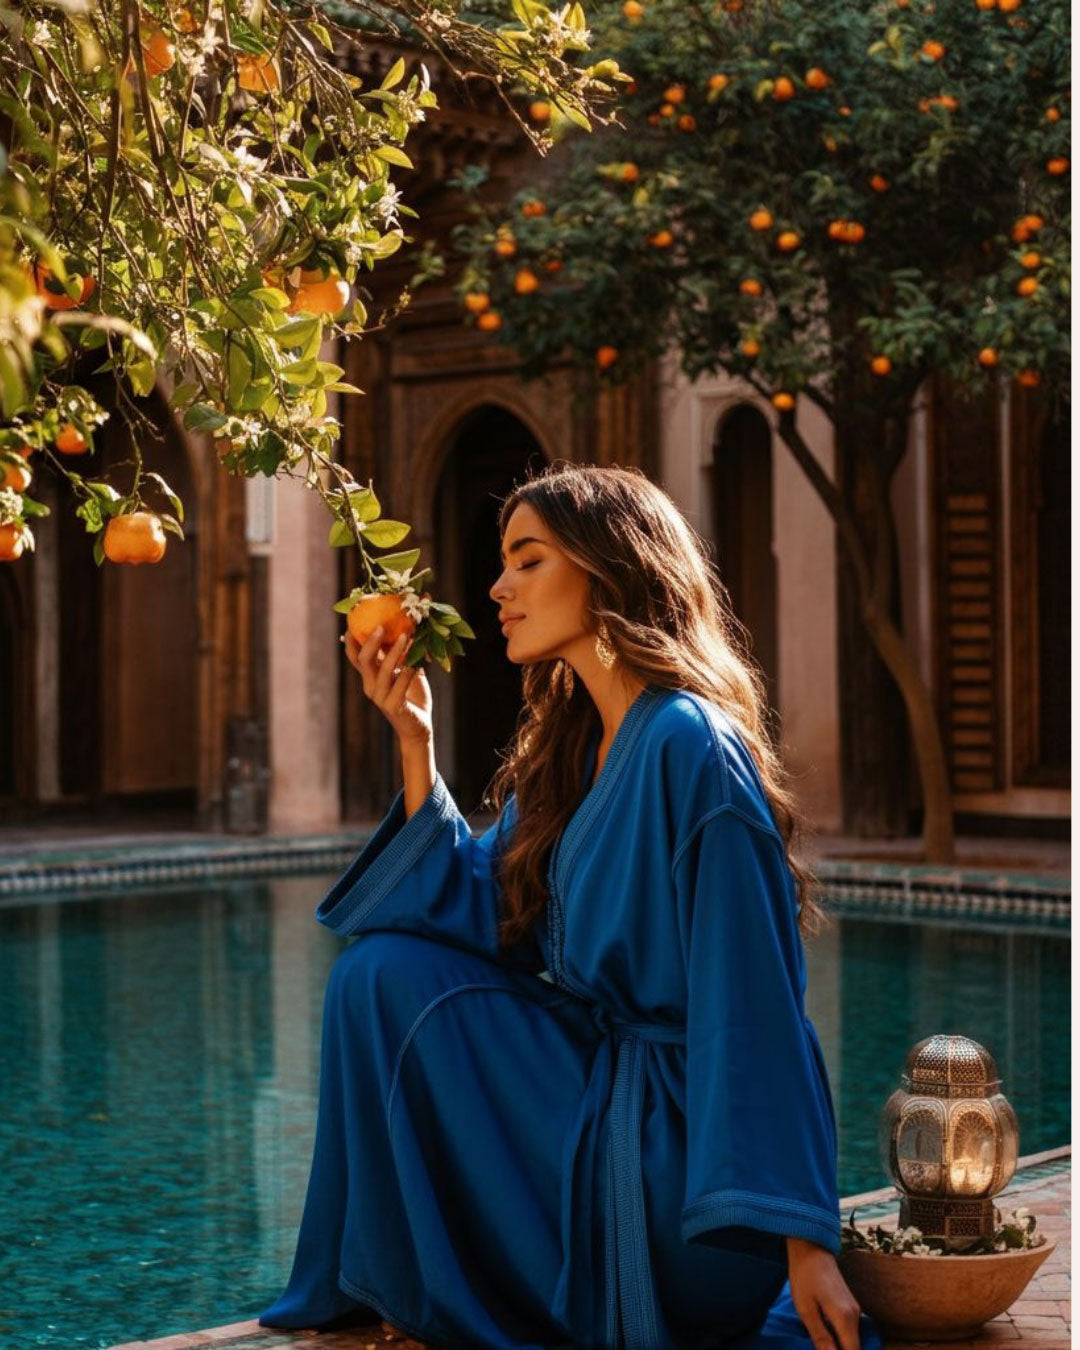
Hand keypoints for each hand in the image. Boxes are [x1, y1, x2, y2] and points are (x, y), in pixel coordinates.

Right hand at [345, 625, 433, 749]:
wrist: (418, 726)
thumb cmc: (412, 694)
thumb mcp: (407, 669)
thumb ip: (404, 653)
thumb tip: (410, 625)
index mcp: (370, 676)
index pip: (355, 656)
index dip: (352, 640)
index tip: (354, 620)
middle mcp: (370, 686)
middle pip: (363, 660)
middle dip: (370, 641)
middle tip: (381, 625)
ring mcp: (380, 697)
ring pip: (383, 671)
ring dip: (395, 652)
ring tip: (406, 636)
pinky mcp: (393, 707)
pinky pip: (400, 686)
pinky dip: (408, 672)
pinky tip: (418, 662)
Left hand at [786, 1238, 863, 1349]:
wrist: (811, 1248)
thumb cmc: (805, 1277)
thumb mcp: (806, 1309)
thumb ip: (821, 1337)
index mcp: (845, 1318)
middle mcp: (855, 1316)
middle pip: (853, 1347)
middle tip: (819, 1345)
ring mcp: (854, 1309)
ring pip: (851, 1339)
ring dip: (838, 1345)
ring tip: (820, 1342)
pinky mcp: (850, 1305)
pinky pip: (848, 1329)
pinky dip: (839, 1336)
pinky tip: (823, 1333)